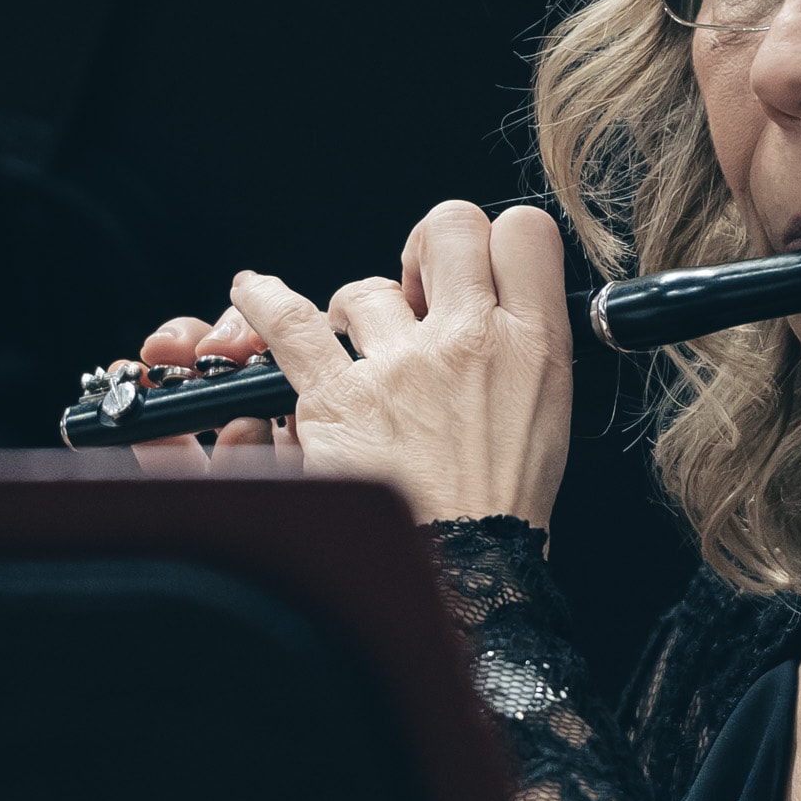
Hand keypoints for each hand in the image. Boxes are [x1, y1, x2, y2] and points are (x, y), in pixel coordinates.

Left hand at [123, 201, 572, 529]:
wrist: (466, 574)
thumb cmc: (503, 509)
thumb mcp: (547, 415)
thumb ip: (523, 349)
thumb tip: (492, 304)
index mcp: (534, 347)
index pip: (524, 233)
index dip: (494, 240)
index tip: (473, 265)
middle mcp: (470, 343)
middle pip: (450, 226)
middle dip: (429, 246)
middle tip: (417, 283)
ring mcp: (403, 367)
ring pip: (368, 286)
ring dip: (358, 310)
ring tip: (358, 346)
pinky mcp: (342, 399)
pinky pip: (291, 324)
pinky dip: (263, 301)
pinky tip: (252, 291)